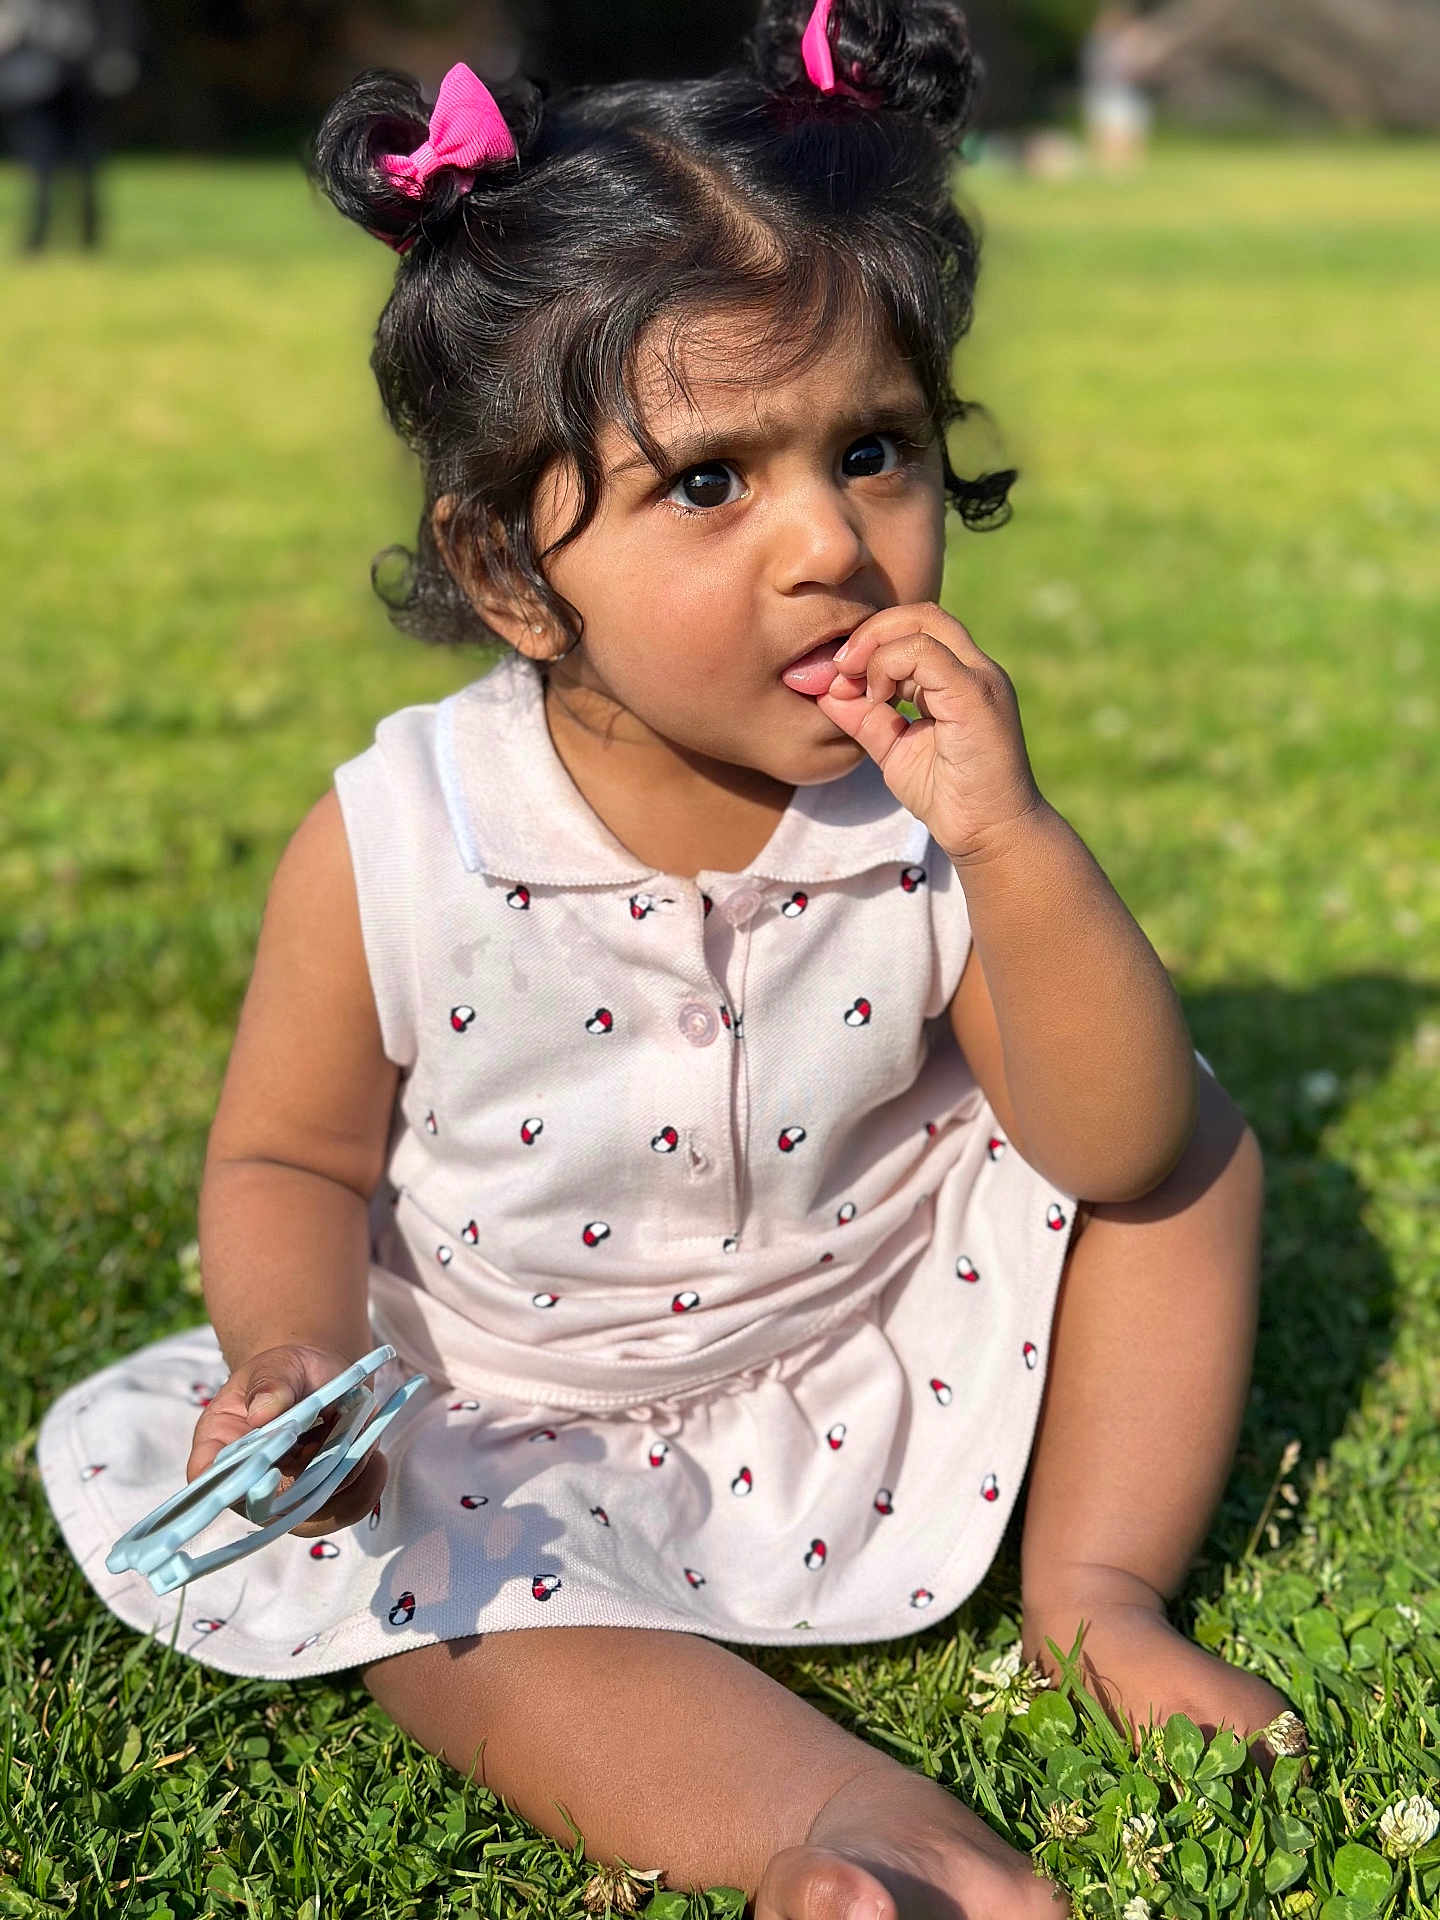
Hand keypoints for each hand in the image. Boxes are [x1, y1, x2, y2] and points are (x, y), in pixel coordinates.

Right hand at [185, 1344, 387, 1539]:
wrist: (320, 1382)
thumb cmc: (288, 1373)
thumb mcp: (279, 1365)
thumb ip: (271, 1383)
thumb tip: (264, 1412)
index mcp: (220, 1444)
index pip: (206, 1477)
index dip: (227, 1484)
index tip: (267, 1469)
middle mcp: (247, 1483)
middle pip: (267, 1507)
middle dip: (309, 1477)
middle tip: (339, 1438)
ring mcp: (284, 1501)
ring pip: (313, 1513)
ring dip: (343, 1475)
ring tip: (358, 1432)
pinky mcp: (320, 1505)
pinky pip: (343, 1510)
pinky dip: (365, 1485)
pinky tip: (376, 1458)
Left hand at [817, 603, 1045, 865]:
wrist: (989, 835)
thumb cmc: (948, 796)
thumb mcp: (893, 748)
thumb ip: (863, 716)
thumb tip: (824, 689)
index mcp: (958, 676)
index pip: (914, 627)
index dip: (870, 640)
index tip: (839, 676)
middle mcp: (975, 668)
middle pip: (919, 614)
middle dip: (869, 633)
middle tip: (840, 669)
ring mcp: (980, 678)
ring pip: (923, 624)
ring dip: (875, 647)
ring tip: (857, 687)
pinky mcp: (976, 696)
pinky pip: (926, 655)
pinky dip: (889, 667)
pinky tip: (879, 701)